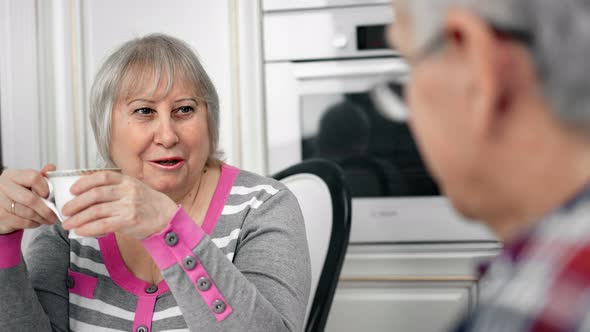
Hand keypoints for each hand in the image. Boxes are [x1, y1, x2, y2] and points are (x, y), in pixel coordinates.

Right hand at [0, 164, 57, 233]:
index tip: (49, 195)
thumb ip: (40, 176)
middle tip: (54, 214)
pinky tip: (37, 221)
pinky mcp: (1, 216)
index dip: (45, 188)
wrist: (0, 208)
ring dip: (41, 218)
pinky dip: (33, 223)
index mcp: (13, 175)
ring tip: (48, 219)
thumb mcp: (27, 182)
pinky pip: (22, 222)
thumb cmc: (17, 194)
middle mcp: (4, 186)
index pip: (33, 177)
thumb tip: (51, 167)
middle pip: (30, 199)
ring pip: (27, 212)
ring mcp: (0, 201)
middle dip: (46, 209)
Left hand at [61, 171, 177, 238]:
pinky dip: (89, 228)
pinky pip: (104, 224)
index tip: (72, 190)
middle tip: (65, 210)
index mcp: (127, 181)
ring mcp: (129, 206)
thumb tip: (87, 196)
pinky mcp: (129, 221)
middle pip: (96, 194)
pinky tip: (80, 231)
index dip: (84, 182)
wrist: (167, 218)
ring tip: (68, 224)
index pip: (102, 177)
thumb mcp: (134, 189)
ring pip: (97, 210)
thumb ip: (115, 189)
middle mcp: (128, 191)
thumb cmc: (148, 204)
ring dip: (78, 218)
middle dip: (76, 203)